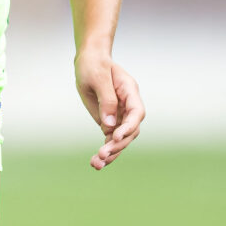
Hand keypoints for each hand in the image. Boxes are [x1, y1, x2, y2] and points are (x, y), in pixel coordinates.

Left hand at [74, 49, 142, 170]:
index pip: (136, 113)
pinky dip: (105, 152)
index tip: (116, 137)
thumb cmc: (93, 65)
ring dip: (112, 153)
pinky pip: (111, 140)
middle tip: (101, 155)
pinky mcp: (110, 122)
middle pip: (130, 130)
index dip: (128, 127)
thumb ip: (106, 100)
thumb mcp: (97, 78)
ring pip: (122, 139)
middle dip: (118, 144)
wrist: (89, 60)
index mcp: (129, 91)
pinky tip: (96, 162)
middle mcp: (128, 105)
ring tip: (96, 164)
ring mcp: (120, 115)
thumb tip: (109, 126)